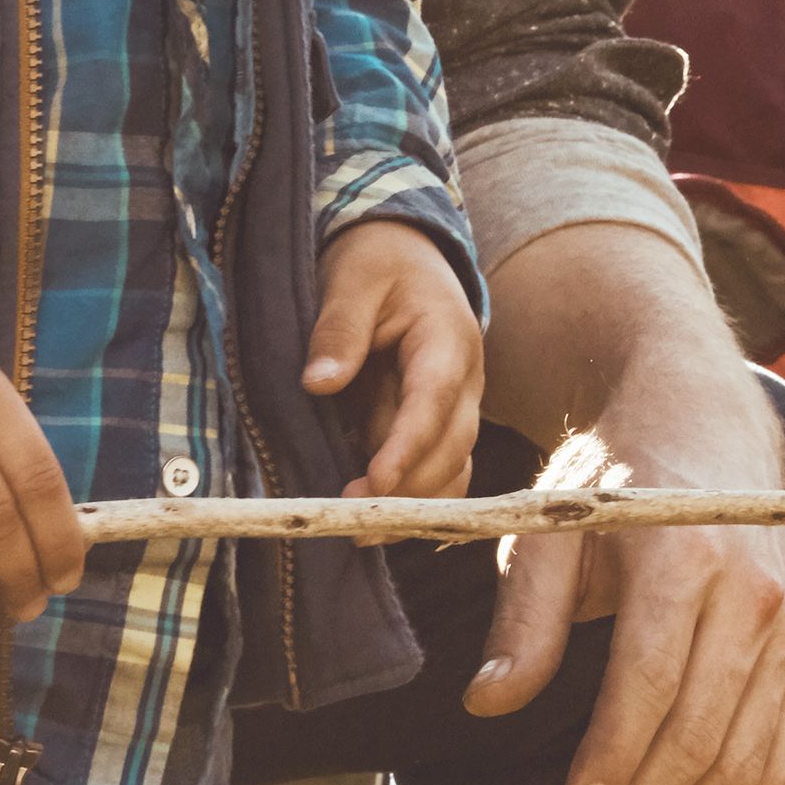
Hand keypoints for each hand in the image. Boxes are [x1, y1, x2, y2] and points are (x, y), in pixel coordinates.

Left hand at [305, 218, 483, 497]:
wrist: (405, 253)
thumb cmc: (378, 261)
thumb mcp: (353, 278)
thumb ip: (339, 327)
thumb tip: (319, 382)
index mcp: (448, 339)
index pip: (435, 402)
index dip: (409, 448)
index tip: (374, 482)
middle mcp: (464, 381)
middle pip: (453, 448)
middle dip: (409, 491)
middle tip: (352, 520)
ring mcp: (455, 407)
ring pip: (452, 470)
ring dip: (415, 506)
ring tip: (359, 531)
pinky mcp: (436, 425)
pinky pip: (437, 472)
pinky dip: (413, 500)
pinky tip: (373, 518)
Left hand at [476, 437, 784, 784]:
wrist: (700, 427)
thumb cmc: (611, 485)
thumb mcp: (547, 530)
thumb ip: (523, 620)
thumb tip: (489, 703)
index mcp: (686, 554)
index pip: (652, 684)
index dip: (612, 763)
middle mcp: (755, 595)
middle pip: (700, 739)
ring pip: (746, 767)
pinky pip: (780, 764)